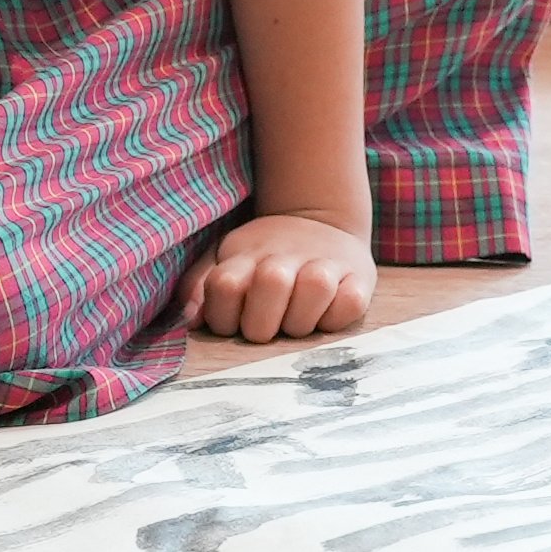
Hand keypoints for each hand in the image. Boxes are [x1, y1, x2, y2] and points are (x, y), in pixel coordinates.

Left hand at [181, 210, 375, 343]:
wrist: (321, 222)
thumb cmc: (266, 258)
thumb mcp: (228, 261)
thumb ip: (201, 287)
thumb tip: (190, 319)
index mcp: (248, 254)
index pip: (225, 286)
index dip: (222, 316)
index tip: (233, 322)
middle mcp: (286, 255)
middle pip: (271, 284)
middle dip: (262, 324)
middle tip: (266, 329)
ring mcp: (326, 264)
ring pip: (315, 288)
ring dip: (300, 320)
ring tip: (295, 324)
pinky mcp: (360, 278)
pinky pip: (350, 304)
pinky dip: (336, 317)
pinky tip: (325, 315)